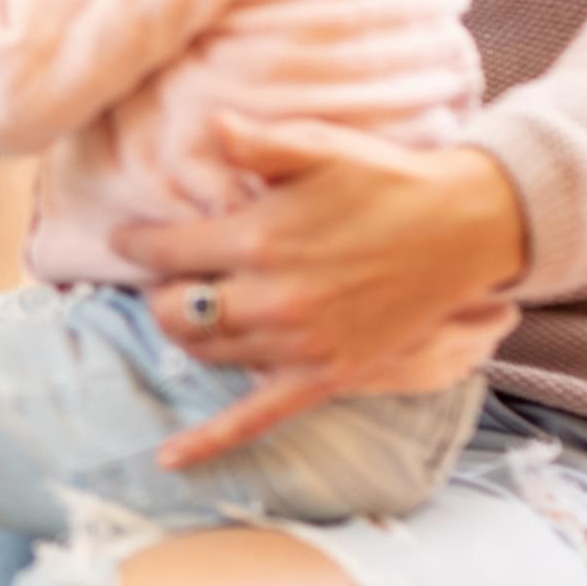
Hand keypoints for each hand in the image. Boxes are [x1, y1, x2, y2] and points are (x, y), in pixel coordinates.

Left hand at [117, 115, 527, 468]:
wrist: (464, 227)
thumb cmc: (386, 180)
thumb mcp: (318, 146)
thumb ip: (257, 142)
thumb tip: (208, 126)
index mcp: (257, 240)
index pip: (165, 251)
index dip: (135, 242)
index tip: (122, 238)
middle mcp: (270, 300)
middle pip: (174, 310)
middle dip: (159, 291)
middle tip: (168, 275)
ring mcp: (297, 345)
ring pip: (205, 353)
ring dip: (184, 335)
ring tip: (187, 312)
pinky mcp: (325, 377)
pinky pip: (254, 419)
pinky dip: (209, 442)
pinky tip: (169, 459)